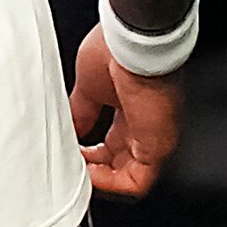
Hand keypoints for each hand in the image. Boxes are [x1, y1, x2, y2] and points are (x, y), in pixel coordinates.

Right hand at [71, 24, 184, 197]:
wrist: (132, 41)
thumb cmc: (116, 49)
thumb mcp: (87, 85)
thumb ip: (81, 111)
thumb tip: (68, 128)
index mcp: (131, 108)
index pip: (113, 143)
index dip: (88, 153)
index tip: (68, 152)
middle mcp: (145, 125)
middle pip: (119, 162)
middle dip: (92, 169)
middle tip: (69, 166)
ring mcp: (153, 137)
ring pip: (129, 176)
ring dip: (99, 180)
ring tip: (75, 173)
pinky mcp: (157, 147)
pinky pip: (136, 181)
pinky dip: (111, 184)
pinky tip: (89, 176)